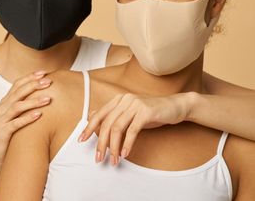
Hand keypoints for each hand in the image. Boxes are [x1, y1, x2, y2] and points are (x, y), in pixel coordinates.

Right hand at [0, 71, 52, 163]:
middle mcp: (2, 108)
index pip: (17, 85)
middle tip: (48, 81)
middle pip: (18, 93)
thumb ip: (25, 105)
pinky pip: (16, 123)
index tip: (44, 72)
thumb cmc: (11, 133)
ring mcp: (1, 119)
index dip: (30, 77)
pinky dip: (27, 118)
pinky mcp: (3, 132)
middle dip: (33, 85)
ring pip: (17, 106)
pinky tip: (39, 115)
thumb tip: (44, 92)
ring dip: (33, 101)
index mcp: (5, 102)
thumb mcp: (16, 116)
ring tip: (48, 99)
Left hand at [78, 92, 192, 165]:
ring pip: (118, 128)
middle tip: (98, 158)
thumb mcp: (130, 113)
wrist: (176, 106)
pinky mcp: (146, 112)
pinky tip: (124, 153)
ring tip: (113, 159)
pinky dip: (127, 143)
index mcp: (118, 99)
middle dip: (101, 142)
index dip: (89, 128)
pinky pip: (132, 130)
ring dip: (114, 146)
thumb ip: (114, 115)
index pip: (99, 115)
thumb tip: (92, 117)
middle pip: (107, 123)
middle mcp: (124, 100)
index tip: (81, 140)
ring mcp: (135, 104)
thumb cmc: (152, 112)